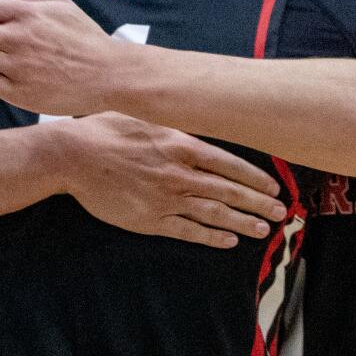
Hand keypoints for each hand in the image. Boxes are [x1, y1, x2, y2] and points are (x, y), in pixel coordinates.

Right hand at [57, 112, 287, 248]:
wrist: (73, 155)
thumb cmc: (107, 129)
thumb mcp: (147, 115)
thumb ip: (176, 124)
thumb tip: (201, 120)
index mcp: (180, 144)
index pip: (229, 163)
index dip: (254, 176)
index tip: (273, 186)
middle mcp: (178, 173)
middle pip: (228, 190)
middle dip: (258, 202)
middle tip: (281, 212)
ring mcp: (165, 198)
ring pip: (213, 213)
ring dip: (242, 222)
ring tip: (264, 229)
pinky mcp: (150, 219)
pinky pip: (187, 230)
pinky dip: (211, 236)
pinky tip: (229, 240)